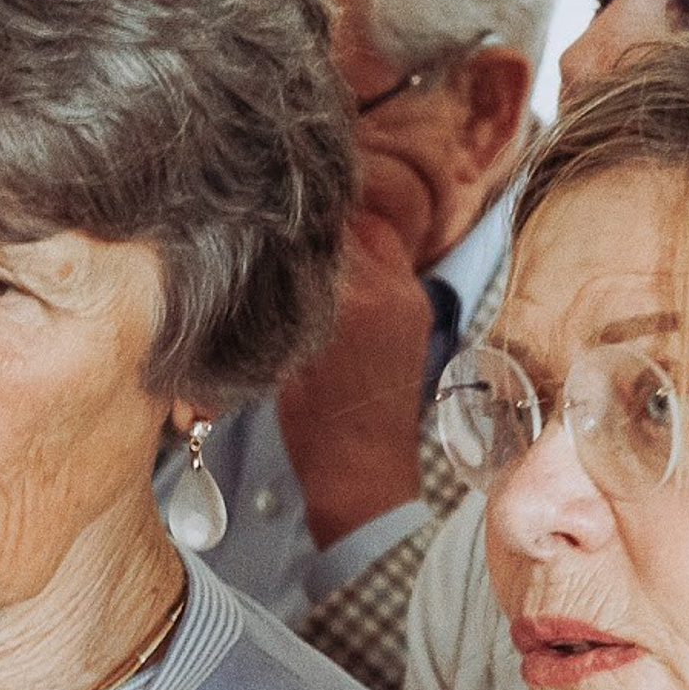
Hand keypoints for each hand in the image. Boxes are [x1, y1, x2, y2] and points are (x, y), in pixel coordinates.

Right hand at [276, 195, 435, 549]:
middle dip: (323, 220)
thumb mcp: (285, 355)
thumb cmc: (314, 430)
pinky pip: (393, 262)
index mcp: (350, 300)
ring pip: (378, 235)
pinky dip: (368, 257)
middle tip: (289, 224)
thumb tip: (275, 252)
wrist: (365, 475)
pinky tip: (341, 273)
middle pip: (355, 220)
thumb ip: (287, 298)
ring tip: (315, 245)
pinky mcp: (419, 312)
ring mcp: (410, 299)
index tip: (269, 214)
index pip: (322, 227)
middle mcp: (389, 290)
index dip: (293, 218)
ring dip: (348, 234)